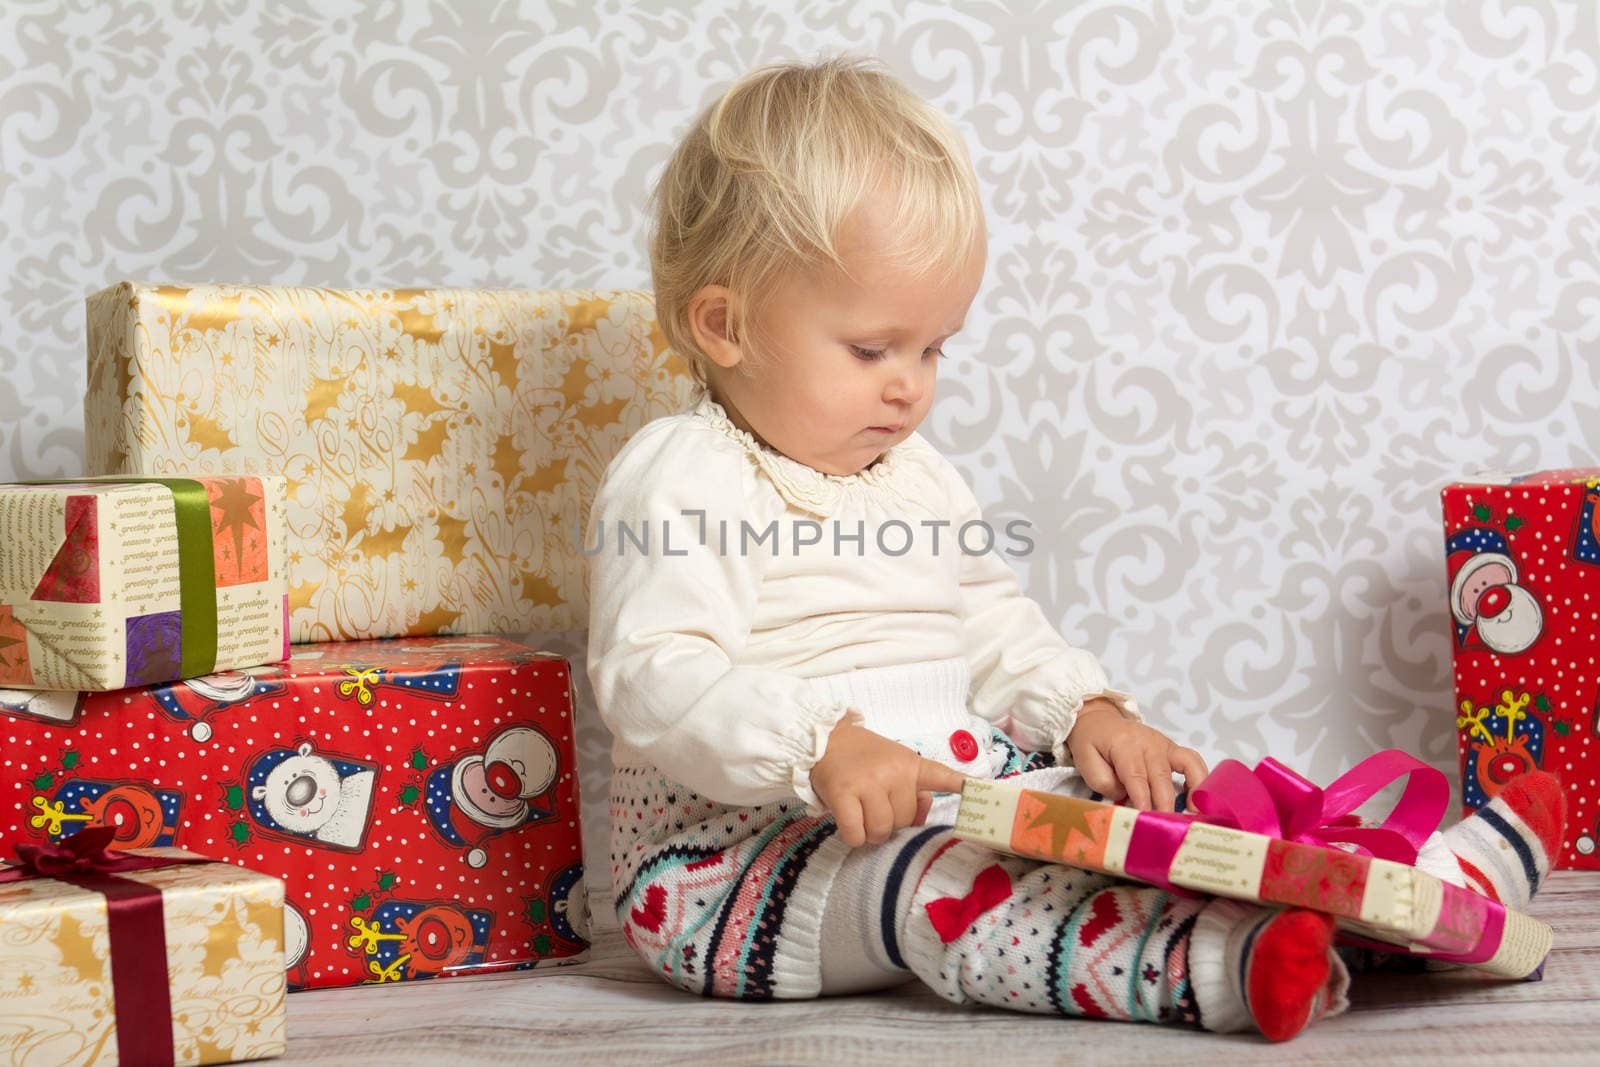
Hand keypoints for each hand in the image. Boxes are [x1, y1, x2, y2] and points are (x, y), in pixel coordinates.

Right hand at [810, 720, 967, 846]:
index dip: (961, 786)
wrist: (823, 741)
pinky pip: (857, 833)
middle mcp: (892, 771)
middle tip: (875, 805)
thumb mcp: (893, 764)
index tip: (981, 790)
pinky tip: (849, 823)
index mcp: (910, 763)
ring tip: (862, 815)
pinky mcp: (843, 793)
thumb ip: (912, 789)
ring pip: (882, 830)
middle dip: (891, 822)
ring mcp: (868, 782)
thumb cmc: (861, 758)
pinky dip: (854, 836)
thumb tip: (921, 815)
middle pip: (905, 819)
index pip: (940, 775)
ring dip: (872, 832)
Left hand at [1065, 698, 1207, 812]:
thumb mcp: (1085, 760)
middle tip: (1169, 827)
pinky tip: (1199, 799)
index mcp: (1124, 746)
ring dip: (1194, 790)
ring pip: (1186, 766)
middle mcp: (1149, 743)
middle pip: (1161, 777)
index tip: (1147, 818)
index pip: (1136, 776)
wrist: (1099, 719)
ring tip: (1195, 813)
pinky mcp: (1173, 749)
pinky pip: (1193, 761)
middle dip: (1165, 804)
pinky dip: (1201, 778)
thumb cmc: (1091, 743)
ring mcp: (1164, 744)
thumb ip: (1103, 781)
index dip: (1143, 799)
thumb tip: (1126, 796)